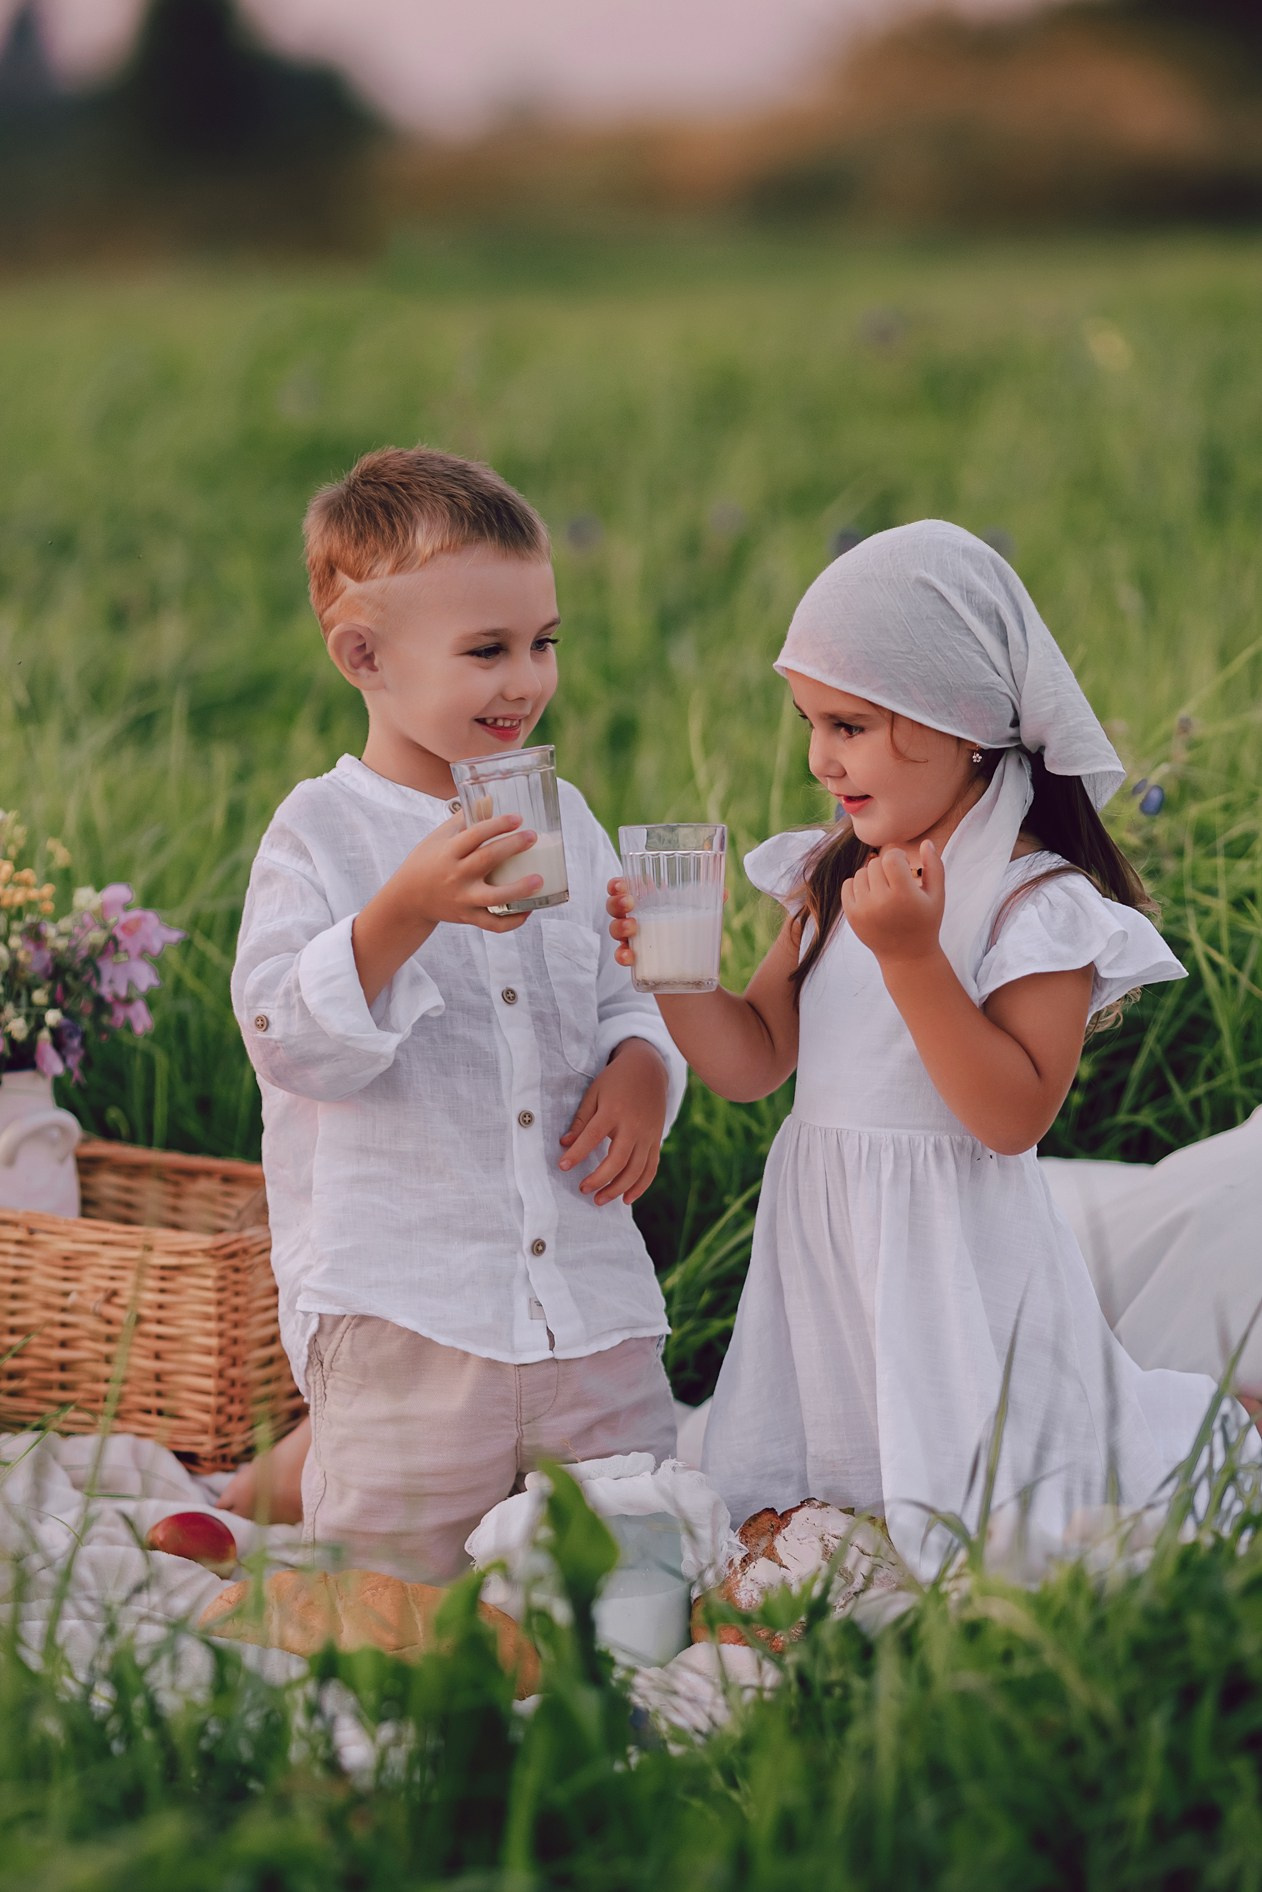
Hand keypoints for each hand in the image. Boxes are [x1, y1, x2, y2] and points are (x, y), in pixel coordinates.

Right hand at [352, 811, 544, 1005]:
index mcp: (448, 852)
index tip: (517, 818)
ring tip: (540, 880)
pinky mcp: (468, 917)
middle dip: (512, 847)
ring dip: (518, 889)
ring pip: (493, 897)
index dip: (497, 825)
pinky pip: (493, 924)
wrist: (408, 899)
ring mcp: (462, 898)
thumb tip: (490, 798)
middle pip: (486, 860)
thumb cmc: (429, 861)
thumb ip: (464, 819)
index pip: (474, 834)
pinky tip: (529, 909)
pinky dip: (512, 921)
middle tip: (533, 837)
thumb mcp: (440, 837)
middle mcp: (455, 875)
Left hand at [558, 1037, 668, 1205]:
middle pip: (618, 1160)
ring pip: (636, 1170)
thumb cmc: (616, 1080)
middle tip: (582, 1189)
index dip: (577, 1154)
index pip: (592, 1137)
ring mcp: (648, 1135)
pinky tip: (626, 1199)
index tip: (563, 1167)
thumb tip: (564, 1144)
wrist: (649, 1068)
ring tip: (599, 1200)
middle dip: (599, 1180)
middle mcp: (633, 1125)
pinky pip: (651, 1168)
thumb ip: (581, 1120)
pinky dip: (640, 1186)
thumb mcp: (594, 1092)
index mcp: (614, 1110)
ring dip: (618, 1189)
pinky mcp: (656, 1140)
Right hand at [606, 875, 728, 969]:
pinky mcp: (636, 962)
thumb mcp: (701, 917)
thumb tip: (723, 892)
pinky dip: (623, 955)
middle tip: (629, 904)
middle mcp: (635, 919)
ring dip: (619, 927)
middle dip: (616, 903)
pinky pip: (622, 956)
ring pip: (614, 930)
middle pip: (614, 907)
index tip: (621, 885)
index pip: (623, 888)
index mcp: (647, 903)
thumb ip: (710, 903)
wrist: (691, 973)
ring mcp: (633, 941)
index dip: (617, 885)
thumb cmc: (691, 936)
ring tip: (632, 928)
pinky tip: (630, 957)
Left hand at [841, 840, 945, 965]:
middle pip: (875, 864)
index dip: (898, 857)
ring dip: (872, 876)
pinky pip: (848, 885)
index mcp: (904, 895)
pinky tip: (872, 895)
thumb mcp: (937, 896)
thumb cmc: (925, 923)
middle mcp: (880, 901)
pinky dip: (858, 885)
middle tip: (896, 881)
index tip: (904, 867)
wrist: (906, 956)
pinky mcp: (851, 915)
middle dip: (886, 867)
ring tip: (884, 889)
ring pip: (861, 873)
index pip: (890, 858)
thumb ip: (934, 866)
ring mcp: (863, 909)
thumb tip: (925, 842)